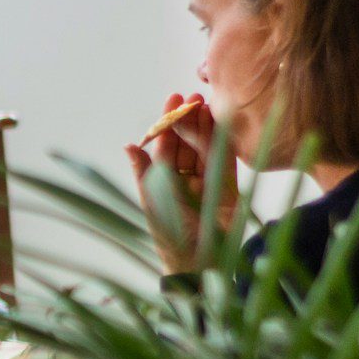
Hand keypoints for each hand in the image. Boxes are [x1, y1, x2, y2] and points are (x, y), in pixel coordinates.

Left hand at [124, 93, 236, 274]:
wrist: (199, 263)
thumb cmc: (170, 235)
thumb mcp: (153, 200)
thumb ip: (144, 172)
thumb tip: (128, 145)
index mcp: (165, 182)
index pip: (168, 147)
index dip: (169, 124)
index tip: (173, 99)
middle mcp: (186, 181)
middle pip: (188, 144)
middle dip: (190, 119)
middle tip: (193, 96)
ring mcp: (209, 184)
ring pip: (208, 148)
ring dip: (207, 126)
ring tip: (207, 104)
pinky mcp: (230, 190)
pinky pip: (227, 160)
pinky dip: (225, 142)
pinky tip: (223, 123)